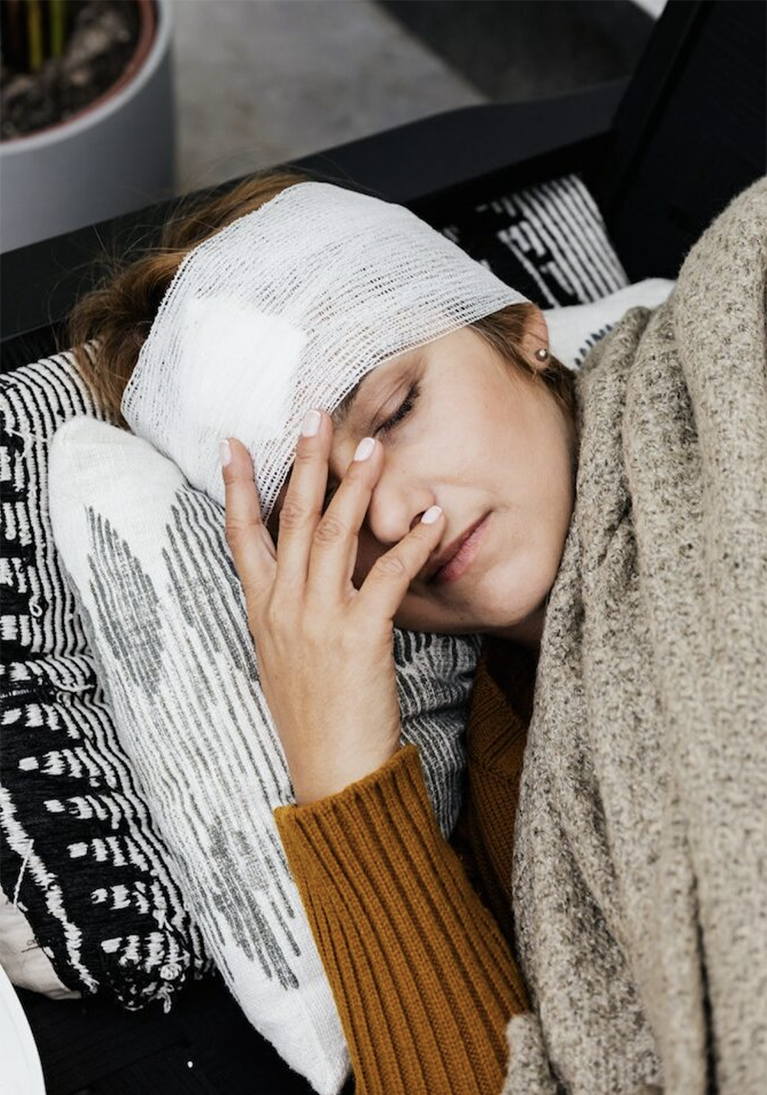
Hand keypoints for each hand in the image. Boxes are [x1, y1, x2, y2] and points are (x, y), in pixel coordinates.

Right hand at [220, 412, 443, 804]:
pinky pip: (387, 574)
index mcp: (262, 611)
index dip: (238, 487)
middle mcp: (284, 606)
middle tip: (314, 414)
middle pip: (292, 520)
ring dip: (355, 485)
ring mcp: (318, 619)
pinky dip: (411, 541)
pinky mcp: (359, 635)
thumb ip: (290, 613)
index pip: (241, 536)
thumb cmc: (312, 718)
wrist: (330, 772)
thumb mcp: (285, 659)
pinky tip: (431, 515)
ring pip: (334, 534)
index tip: (235, 444)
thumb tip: (307, 579)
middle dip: (303, 463)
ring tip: (373, 445)